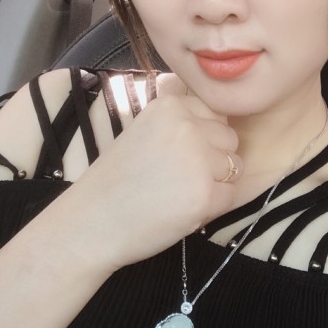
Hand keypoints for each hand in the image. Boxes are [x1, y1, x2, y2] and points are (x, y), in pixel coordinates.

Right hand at [69, 88, 241, 269]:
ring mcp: (198, 159)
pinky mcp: (205, 194)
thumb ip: (181, 124)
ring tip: (178, 193)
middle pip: (230, 140)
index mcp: (170, 106)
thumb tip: (222, 123)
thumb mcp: (146, 131)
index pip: (216, 116)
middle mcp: (187, 126)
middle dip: (213, 161)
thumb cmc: (118, 181)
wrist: (92, 221)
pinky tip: (181, 210)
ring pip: (234, 168)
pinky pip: (230, 197)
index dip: (203, 140)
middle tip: (177, 179)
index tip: (177, 156)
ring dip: (216, 184)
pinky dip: (212, 208)